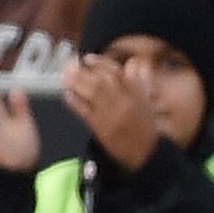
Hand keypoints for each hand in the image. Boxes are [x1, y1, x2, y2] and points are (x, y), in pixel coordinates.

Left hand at [61, 53, 159, 169]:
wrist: (147, 154)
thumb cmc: (147, 129)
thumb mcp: (148, 102)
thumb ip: (142, 81)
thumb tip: (134, 63)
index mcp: (137, 95)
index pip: (117, 73)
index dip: (100, 63)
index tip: (88, 58)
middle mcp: (124, 103)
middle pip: (101, 81)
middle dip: (83, 71)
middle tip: (70, 64)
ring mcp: (112, 115)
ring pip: (92, 94)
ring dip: (76, 83)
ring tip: (65, 76)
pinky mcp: (101, 129)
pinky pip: (85, 112)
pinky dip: (75, 102)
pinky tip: (67, 95)